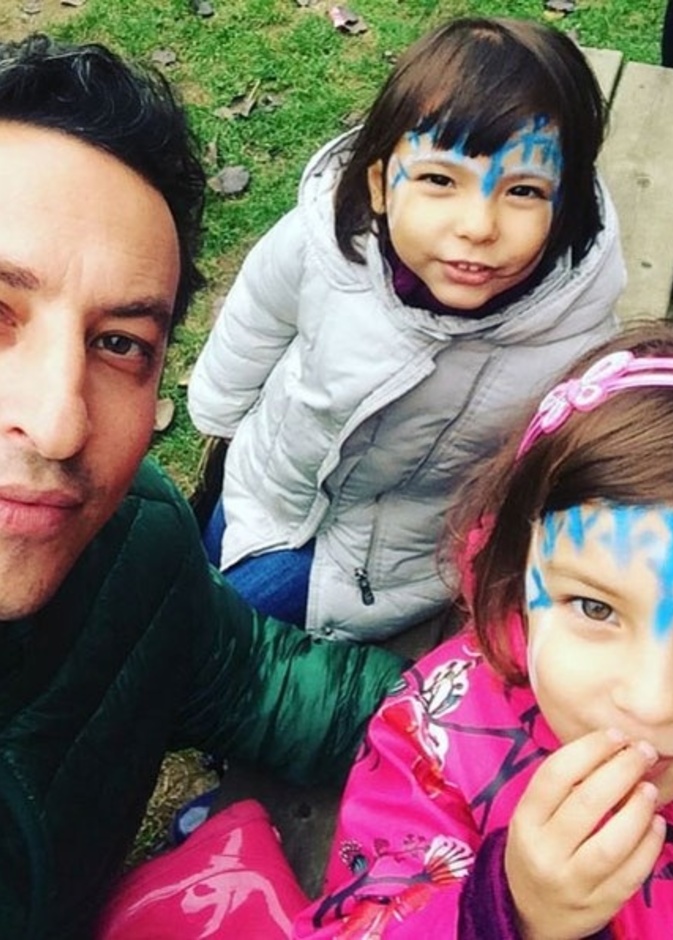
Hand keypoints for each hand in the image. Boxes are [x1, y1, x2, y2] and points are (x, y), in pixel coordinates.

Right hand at [505, 729, 665, 939]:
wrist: (530, 911)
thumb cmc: (537, 847)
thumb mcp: (533, 816)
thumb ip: (562, 787)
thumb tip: (612, 748)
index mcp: (525, 821)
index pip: (555, 775)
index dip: (589, 749)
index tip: (615, 735)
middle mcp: (545, 851)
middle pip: (586, 803)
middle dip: (621, 771)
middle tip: (642, 752)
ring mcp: (572, 882)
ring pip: (611, 843)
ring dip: (637, 810)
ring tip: (649, 788)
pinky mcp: (600, 905)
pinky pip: (631, 873)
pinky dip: (649, 845)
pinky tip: (656, 823)